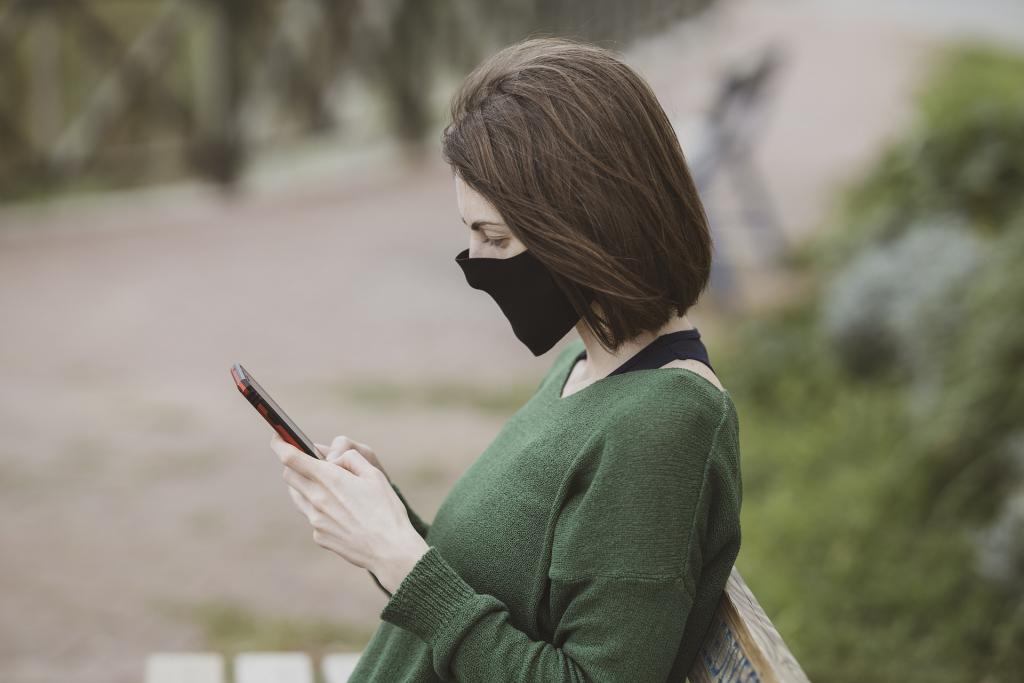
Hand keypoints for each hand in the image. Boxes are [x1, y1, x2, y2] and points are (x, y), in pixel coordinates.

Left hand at [271, 434, 427, 591]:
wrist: (389, 550)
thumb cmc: (386, 509)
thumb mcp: (374, 474)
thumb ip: (350, 459)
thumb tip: (334, 459)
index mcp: (329, 479)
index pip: (291, 457)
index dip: (280, 443)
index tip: (276, 435)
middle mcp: (317, 499)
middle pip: (289, 476)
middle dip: (293, 465)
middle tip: (307, 461)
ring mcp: (315, 520)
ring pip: (297, 496)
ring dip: (303, 486)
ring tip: (324, 485)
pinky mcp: (319, 536)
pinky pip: (312, 516)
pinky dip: (319, 508)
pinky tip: (339, 512)